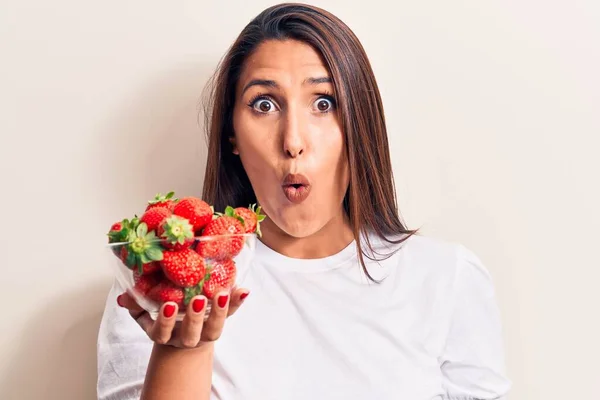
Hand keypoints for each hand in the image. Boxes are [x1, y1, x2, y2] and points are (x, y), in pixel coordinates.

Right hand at [117, 289, 248, 347]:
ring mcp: (205, 332)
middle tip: (198, 299)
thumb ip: (135, 306)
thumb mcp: (146, 316)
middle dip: (195, 318)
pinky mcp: (220, 322)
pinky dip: (238, 302)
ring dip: (220, 311)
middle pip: (192, 333)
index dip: (166, 321)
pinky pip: (231, 314)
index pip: (163, 332)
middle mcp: (186, 337)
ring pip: (214, 328)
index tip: (169, 305)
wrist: (183, 337)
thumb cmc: (163, 320)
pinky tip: (243, 290)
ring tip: (223, 293)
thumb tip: (124, 295)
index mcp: (165, 335)